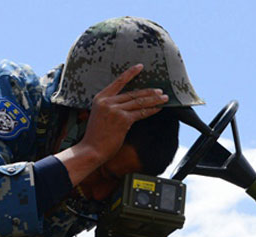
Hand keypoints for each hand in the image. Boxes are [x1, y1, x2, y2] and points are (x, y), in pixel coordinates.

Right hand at [55, 64, 168, 186]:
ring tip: (164, 98)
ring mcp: (115, 110)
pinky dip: (151, 110)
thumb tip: (126, 105)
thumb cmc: (95, 136)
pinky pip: (141, 113)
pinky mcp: (123, 120)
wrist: (91, 149)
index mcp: (100, 98)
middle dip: (149, 92)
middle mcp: (108, 101)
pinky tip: (159, 109)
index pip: (118, 82)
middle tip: (161, 91)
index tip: (140, 67)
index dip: (130, 73)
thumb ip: (110, 107)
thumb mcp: (99, 115)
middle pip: (133, 93)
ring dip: (154, 100)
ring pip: (139, 102)